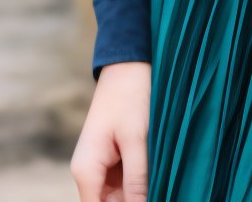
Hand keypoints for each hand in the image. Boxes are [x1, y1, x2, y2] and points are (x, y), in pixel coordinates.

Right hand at [69, 60, 151, 200]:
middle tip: (165, 189)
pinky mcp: (112, 157)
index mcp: (86, 171)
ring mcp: (99, 165)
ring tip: (164, 181)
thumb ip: (137, 178)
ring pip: (120, 195)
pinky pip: (125, 180)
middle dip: (136, 199)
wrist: (128, 63)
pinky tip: (159, 175)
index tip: (150, 197)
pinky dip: (141, 180)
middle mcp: (88, 172)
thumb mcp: (136, 138)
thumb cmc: (130, 95)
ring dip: (140, 191)